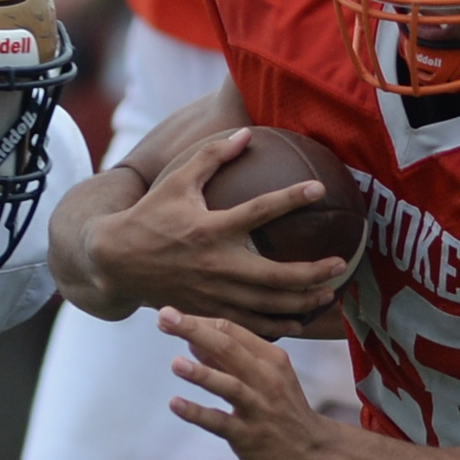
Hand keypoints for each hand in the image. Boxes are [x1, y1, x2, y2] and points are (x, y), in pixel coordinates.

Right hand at [57, 128, 345, 328]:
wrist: (118, 262)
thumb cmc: (150, 216)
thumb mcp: (176, 181)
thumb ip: (211, 156)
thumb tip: (246, 133)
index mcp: (210, 229)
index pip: (259, 212)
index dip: (291, 198)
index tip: (319, 189)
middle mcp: (217, 265)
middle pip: (275, 275)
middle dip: (312, 273)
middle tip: (341, 265)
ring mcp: (214, 294)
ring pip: (268, 306)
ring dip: (302, 302)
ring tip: (329, 295)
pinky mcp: (209, 311)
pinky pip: (250, 325)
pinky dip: (277, 325)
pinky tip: (299, 320)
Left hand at [160, 308, 344, 459]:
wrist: (313, 454)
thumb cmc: (284, 411)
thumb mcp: (266, 377)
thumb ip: (229, 360)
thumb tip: (192, 340)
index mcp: (271, 359)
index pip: (232, 331)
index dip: (199, 320)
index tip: (170, 314)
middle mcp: (267, 379)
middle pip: (229, 348)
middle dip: (195, 331)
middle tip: (164, 318)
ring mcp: (259, 408)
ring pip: (229, 385)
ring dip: (201, 374)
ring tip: (175, 363)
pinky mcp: (250, 436)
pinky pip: (221, 422)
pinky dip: (197, 413)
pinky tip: (175, 404)